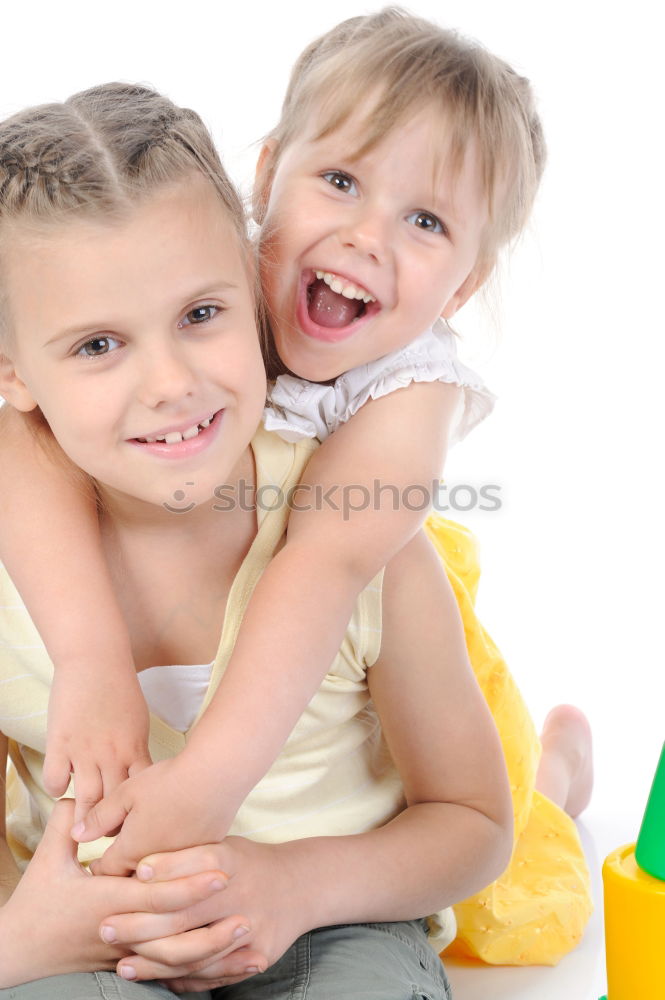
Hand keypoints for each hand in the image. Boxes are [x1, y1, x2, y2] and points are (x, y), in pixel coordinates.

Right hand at [0, 800, 237, 988]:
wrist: (19, 950)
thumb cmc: (36, 903)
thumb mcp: (49, 861)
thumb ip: (67, 827)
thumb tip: (77, 798)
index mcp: (107, 903)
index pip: (156, 896)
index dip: (189, 885)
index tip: (221, 873)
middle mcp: (121, 934)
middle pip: (174, 933)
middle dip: (211, 924)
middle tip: (246, 910)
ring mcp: (126, 955)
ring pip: (176, 961)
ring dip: (213, 950)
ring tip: (246, 934)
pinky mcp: (128, 967)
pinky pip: (170, 974)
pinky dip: (200, 972)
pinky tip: (227, 965)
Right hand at [43, 662, 151, 822]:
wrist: (95, 661)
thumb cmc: (120, 690)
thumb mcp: (139, 723)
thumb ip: (138, 752)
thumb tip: (141, 778)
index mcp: (135, 749)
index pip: (140, 795)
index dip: (138, 814)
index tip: (134, 826)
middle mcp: (112, 755)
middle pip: (114, 804)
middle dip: (110, 825)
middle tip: (104, 836)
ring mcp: (85, 751)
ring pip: (86, 800)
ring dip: (83, 817)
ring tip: (81, 826)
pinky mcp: (60, 744)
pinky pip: (56, 781)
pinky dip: (58, 789)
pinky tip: (61, 787)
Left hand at [73, 754, 234, 875]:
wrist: (218, 776)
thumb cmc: (170, 781)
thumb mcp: (126, 793)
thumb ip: (99, 817)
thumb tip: (78, 835)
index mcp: (131, 851)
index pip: (106, 873)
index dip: (99, 868)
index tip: (98, 861)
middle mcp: (156, 867)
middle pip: (132, 881)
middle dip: (124, 873)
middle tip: (121, 860)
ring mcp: (183, 866)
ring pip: (160, 878)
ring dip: (153, 871)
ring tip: (150, 853)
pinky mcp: (205, 858)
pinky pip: (185, 870)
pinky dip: (178, 864)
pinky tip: (179, 841)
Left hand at [100, 837, 309, 989]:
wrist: (300, 885)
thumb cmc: (246, 862)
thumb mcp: (222, 844)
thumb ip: (186, 855)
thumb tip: (135, 865)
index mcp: (231, 858)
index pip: (194, 863)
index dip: (162, 870)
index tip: (127, 875)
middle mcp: (242, 892)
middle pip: (185, 915)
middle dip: (140, 925)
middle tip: (106, 928)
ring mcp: (252, 926)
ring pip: (195, 952)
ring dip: (155, 961)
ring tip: (122, 964)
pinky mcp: (259, 953)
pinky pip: (213, 973)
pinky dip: (181, 977)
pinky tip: (156, 977)